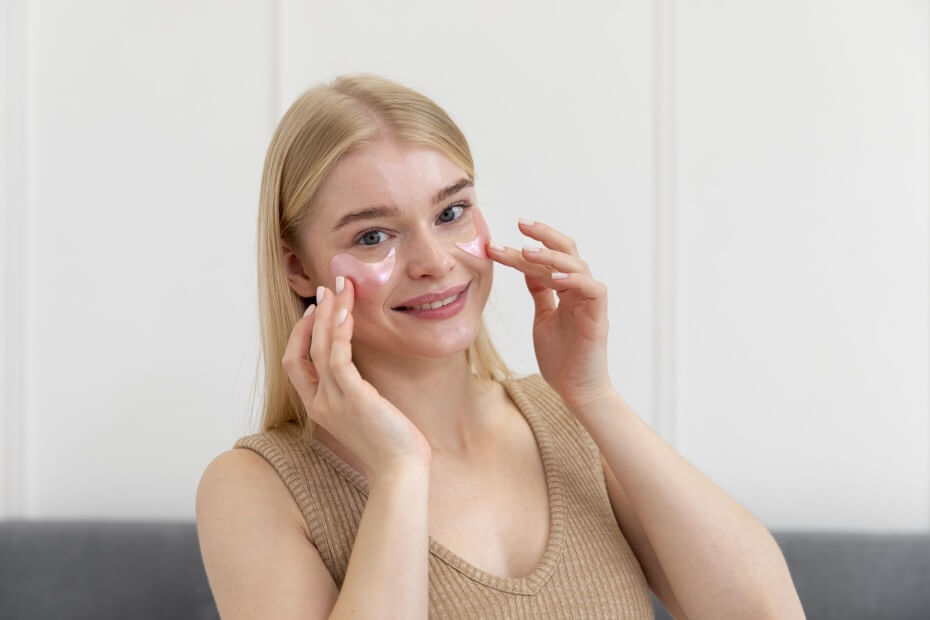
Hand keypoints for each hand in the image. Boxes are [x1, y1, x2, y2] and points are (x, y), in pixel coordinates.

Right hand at [282, 276, 432, 478]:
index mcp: (319, 409)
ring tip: (339, 289)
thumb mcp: (367, 415)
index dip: (301, 336)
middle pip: (300, 352)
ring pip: (319, 348)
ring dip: (328, 314)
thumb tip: (366, 372)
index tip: (316, 312)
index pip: (295, 365)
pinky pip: (338, 357)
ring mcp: (332, 401)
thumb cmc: (392, 446)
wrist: (401, 472)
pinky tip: (347, 313)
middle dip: (312, 317)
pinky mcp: (352, 397)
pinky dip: (339, 332)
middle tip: (326, 289)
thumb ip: (358, 393)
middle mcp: (319, 404)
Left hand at [488, 218, 612, 411]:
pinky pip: (591, 288)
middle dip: (544, 235)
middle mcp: (580, 289)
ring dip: (552, 255)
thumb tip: (526, 267)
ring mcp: (591, 301)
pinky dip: (573, 279)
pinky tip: (553, 276)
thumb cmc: (561, 357)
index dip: (527, 245)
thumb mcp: (543, 317)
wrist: (576, 389)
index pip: (548, 257)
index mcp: (566, 288)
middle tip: (520, 224)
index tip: (501, 238)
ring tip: (527, 250)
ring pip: (577, 265)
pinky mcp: (599, 316)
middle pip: (567, 250)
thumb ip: (539, 291)